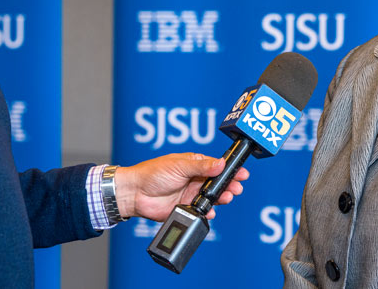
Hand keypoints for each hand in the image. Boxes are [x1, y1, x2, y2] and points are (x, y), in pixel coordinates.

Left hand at [114, 153, 248, 220]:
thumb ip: (201, 167)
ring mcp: (190, 194)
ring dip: (221, 198)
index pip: (217, 166)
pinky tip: (210, 212)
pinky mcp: (185, 208)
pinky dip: (207, 212)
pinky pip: (201, 211)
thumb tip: (221, 163)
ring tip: (226, 198)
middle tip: (236, 188)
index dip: (230, 170)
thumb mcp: (179, 166)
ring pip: (212, 198)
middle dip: (229, 185)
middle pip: (217, 183)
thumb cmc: (153, 173)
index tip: (242, 173)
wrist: (135, 193)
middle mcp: (194, 179)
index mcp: (194, 165)